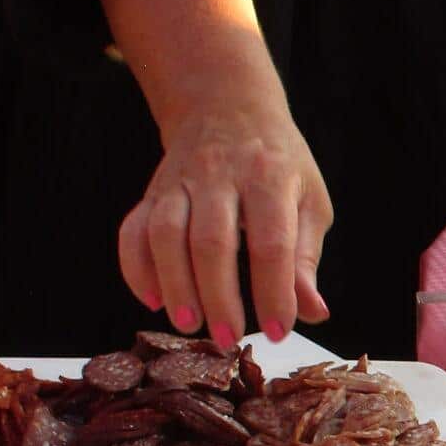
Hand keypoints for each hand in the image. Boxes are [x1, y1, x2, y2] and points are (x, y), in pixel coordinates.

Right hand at [118, 102, 332, 345]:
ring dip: (174, 286)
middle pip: (212, 241)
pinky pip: (132, 230)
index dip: (273, 291)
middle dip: (218, 297)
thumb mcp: (308, 201)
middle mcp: (221, 174)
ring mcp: (180, 180)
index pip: (271, 242)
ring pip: (165, 234)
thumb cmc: (277, 163)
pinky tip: (152, 299)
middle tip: (228, 338)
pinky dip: (136, 268)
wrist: (228, 106)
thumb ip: (304, 258)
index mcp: (270, 177)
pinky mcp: (152, 190)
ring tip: (189, 325)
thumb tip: (313, 311)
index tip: (278, 330)